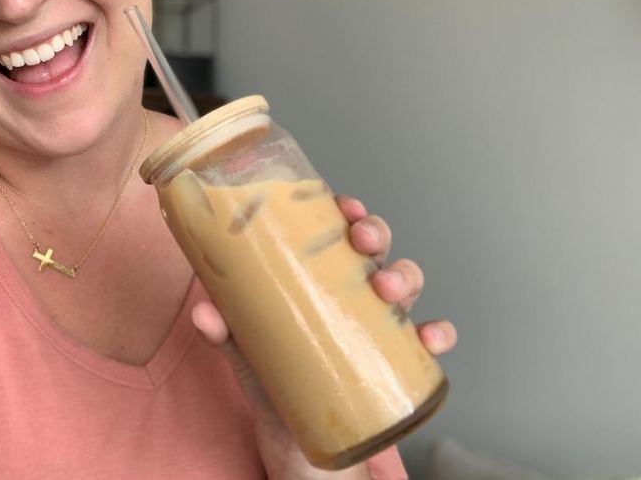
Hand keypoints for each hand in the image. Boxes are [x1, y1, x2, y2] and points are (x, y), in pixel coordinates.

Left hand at [191, 195, 457, 479]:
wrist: (293, 436)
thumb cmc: (272, 376)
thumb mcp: (244, 351)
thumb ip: (224, 332)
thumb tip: (204, 312)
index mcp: (316, 274)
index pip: (335, 229)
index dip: (346, 209)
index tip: (342, 204)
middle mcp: (351, 290)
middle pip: (374, 247)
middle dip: (375, 233)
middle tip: (361, 241)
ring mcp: (376, 322)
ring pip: (406, 283)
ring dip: (405, 276)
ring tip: (387, 289)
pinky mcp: (394, 359)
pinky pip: (426, 340)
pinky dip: (436, 333)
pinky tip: (430, 336)